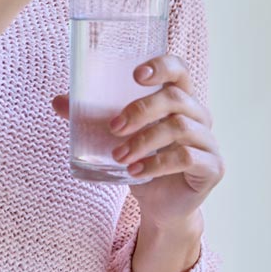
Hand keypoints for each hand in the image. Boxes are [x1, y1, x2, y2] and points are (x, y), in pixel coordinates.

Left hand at [50, 54, 223, 226]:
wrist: (161, 205)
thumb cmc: (144, 160)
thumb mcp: (118, 136)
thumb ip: (92, 117)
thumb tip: (58, 101)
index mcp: (180, 98)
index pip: (179, 70)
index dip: (162, 66)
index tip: (136, 74)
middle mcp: (199, 115)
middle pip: (175, 98)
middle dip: (141, 110)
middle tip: (114, 127)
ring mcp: (208, 140)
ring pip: (179, 128)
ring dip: (144, 141)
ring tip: (119, 156)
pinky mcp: (212, 167)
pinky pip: (186, 158)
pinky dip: (157, 164)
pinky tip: (136, 172)